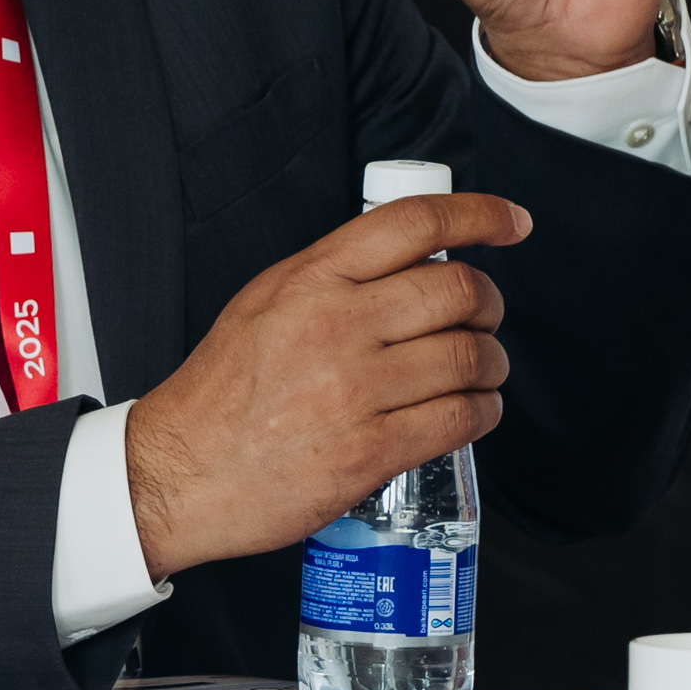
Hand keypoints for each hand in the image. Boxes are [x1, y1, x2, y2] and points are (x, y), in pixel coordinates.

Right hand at [118, 191, 526, 576]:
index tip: (511, 223)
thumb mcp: (264, 302)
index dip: (478, 215)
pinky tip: (474, 410)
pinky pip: (458, 419)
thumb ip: (333, 276)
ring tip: (482, 371)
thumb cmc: (221, 393)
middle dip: (489, 304)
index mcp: (312, 279)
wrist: (179, 473)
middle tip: (484, 319)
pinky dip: (482, 411)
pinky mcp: (369, 453)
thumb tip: (408, 261)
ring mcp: (355, 391)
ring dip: (491, 363)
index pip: (414, 223)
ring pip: (468, 357)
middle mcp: (337, 325)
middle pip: (458, 291)